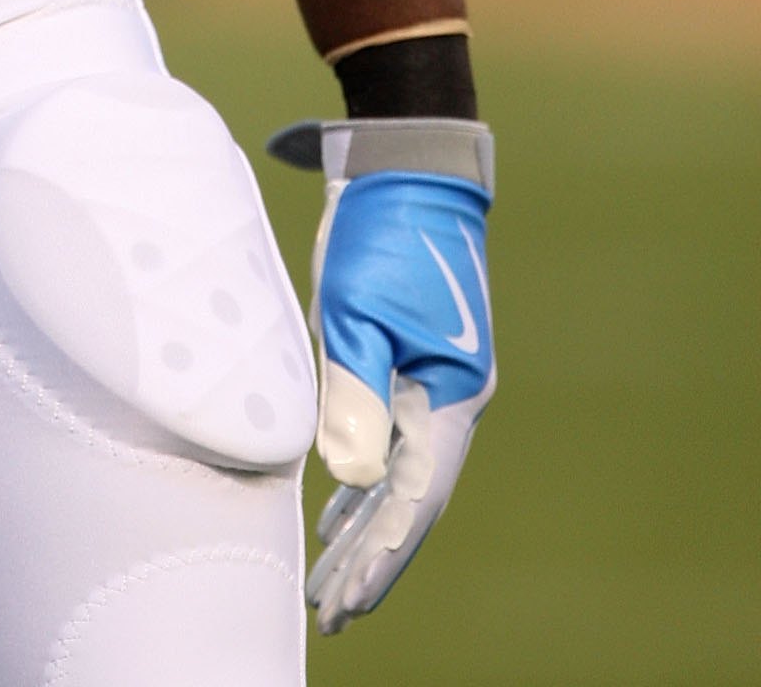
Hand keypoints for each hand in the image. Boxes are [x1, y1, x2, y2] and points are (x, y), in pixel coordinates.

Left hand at [298, 140, 494, 630]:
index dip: (379, 555)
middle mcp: (449, 399)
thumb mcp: (360, 310)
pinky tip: (338, 508)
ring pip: (399, 476)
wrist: (408, 164)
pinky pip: (390, 442)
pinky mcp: (409, 361)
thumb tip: (350, 480)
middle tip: (333, 616)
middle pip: (410, 501)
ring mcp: (432, 381)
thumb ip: (356, 393)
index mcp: (450, 395)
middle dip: (371, 561)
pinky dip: (364, 482)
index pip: (414, 498)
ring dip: (365, 529)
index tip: (346, 602)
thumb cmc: (383, 233)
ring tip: (331, 583)